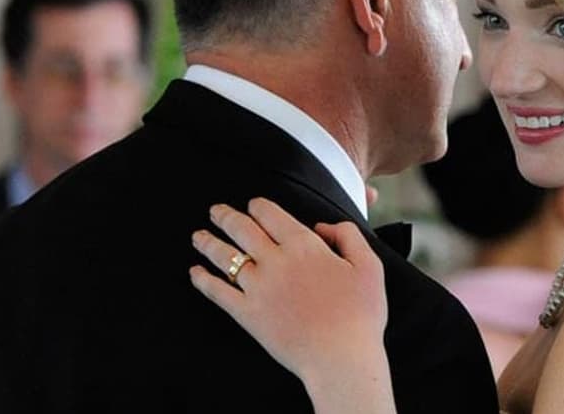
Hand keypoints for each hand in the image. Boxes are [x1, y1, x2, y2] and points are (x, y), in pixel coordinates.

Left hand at [188, 198, 388, 380]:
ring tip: (197, 236)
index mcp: (304, 245)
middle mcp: (276, 261)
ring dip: (207, 242)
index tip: (251, 205)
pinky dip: (202, 280)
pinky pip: (217, 292)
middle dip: (225, 216)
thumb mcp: (369, 266)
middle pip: (241, 229)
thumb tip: (323, 226)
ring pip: (224, 256)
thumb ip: (348, 236)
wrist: (341, 358)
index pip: (270, 214)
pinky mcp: (247, 314)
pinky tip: (195, 273)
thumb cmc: (360, 316)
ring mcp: (258, 288)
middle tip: (215, 211)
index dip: (257, 206)